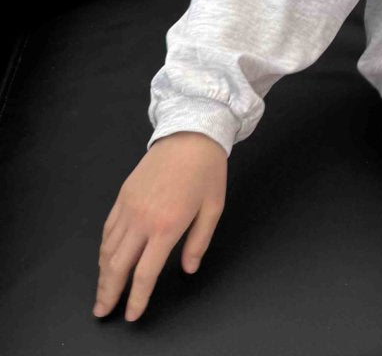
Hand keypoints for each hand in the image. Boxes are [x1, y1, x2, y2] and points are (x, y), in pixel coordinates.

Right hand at [94, 132, 227, 322]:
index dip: (137, 298)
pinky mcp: (122, 196)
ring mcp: (129, 207)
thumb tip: (188, 268)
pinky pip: (107, 230)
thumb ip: (199, 242)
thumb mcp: (213, 207)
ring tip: (102, 292)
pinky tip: (105, 260)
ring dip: (102, 274)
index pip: (144, 273)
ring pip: (107, 250)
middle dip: (108, 293)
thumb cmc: (207, 170)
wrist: (191, 133)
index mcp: (167, 226)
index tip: (132, 313)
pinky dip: (103, 250)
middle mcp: (142, 220)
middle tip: (102, 311)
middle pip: (117, 266)